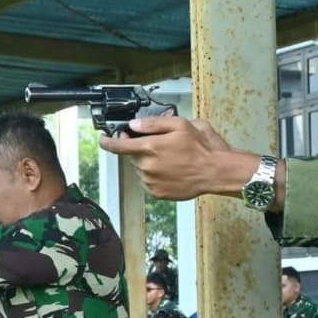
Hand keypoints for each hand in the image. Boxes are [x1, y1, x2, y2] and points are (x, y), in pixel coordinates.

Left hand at [99, 116, 259, 201]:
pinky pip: (148, 182)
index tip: (103, 139)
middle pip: (132, 156)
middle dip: (140, 149)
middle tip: (159, 145)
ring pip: (140, 169)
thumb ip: (153, 124)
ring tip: (170, 159)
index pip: (118, 146)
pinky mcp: (157, 193)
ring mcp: (151, 181)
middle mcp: (147, 166)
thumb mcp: (180, 125)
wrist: (214, 172)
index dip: (108, 142)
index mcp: (150, 147)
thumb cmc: (201, 148)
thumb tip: (134, 125)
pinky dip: (154, 175)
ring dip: (148, 163)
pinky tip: (170, 170)